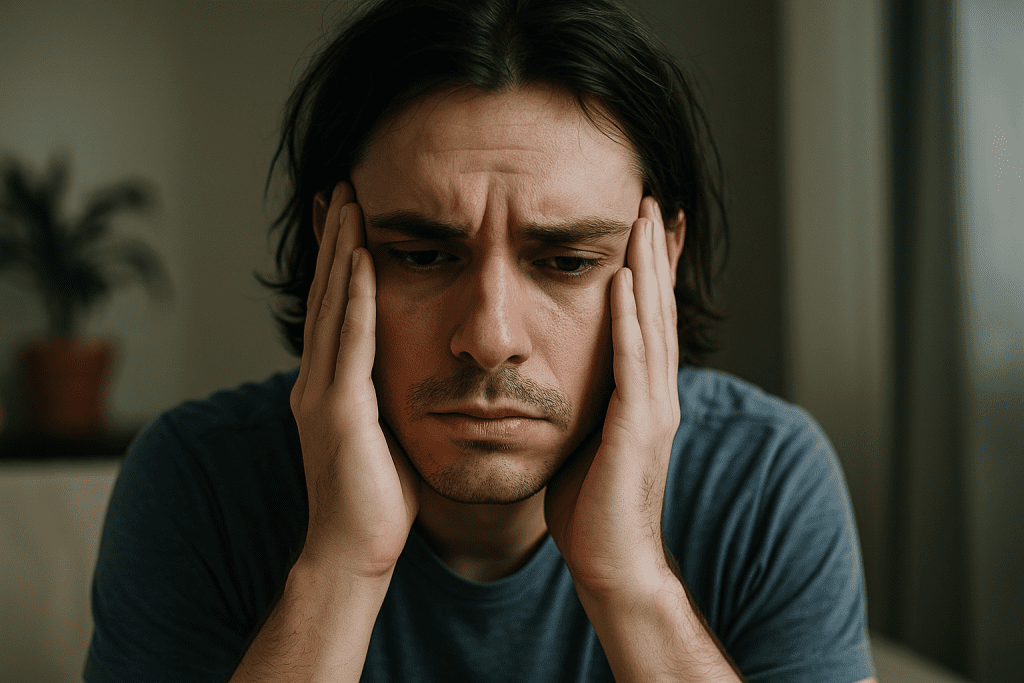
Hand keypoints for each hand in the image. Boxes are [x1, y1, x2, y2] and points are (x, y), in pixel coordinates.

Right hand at [290, 181, 420, 579]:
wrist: (355, 551)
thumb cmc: (379, 499)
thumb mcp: (386, 433)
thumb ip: (389, 396)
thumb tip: (415, 371)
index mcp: (330, 386)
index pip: (335, 309)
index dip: (340, 262)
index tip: (352, 218)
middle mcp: (317, 381)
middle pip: (326, 295)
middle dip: (334, 240)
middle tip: (342, 188)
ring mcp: (320, 393)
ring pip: (331, 306)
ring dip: (339, 251)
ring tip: (349, 202)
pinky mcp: (336, 409)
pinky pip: (348, 341)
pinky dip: (352, 296)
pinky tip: (359, 258)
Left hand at [544, 196, 680, 596]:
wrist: (611, 565)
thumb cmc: (589, 509)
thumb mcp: (582, 440)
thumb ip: (580, 403)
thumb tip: (551, 378)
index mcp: (641, 395)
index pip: (645, 319)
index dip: (648, 271)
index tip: (642, 227)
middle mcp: (656, 393)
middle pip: (657, 308)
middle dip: (655, 253)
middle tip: (652, 201)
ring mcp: (654, 408)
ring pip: (653, 323)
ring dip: (649, 268)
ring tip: (645, 219)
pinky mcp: (640, 428)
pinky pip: (633, 362)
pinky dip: (629, 319)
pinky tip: (624, 281)